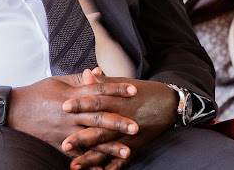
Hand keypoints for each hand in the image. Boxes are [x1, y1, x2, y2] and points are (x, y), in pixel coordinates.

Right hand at [7, 73, 137, 153]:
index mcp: (70, 95)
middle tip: (136, 126)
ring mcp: (65, 130)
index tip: (134, 90)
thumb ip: (78, 79)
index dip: (116, 89)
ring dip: (110, 146)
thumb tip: (98, 73)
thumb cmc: (37, 93)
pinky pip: (77, 156)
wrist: (13, 110)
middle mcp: (69, 113)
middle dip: (118, 122)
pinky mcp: (59, 143)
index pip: (97, 90)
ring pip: (91, 139)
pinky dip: (90, 164)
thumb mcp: (56, 81)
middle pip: (97, 117)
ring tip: (127, 151)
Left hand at [62, 73, 177, 169]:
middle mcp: (123, 119)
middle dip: (81, 138)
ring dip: (91, 158)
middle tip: (64, 144)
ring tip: (74, 165)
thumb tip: (86, 73)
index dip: (80, 104)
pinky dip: (111, 168)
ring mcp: (130, 135)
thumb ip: (103, 82)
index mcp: (117, 101)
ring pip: (108, 149)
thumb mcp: (123, 83)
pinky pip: (122, 160)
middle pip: (100, 129)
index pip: (96, 101)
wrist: (169, 103)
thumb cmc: (142, 91)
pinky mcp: (136, 145)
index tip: (63, 107)